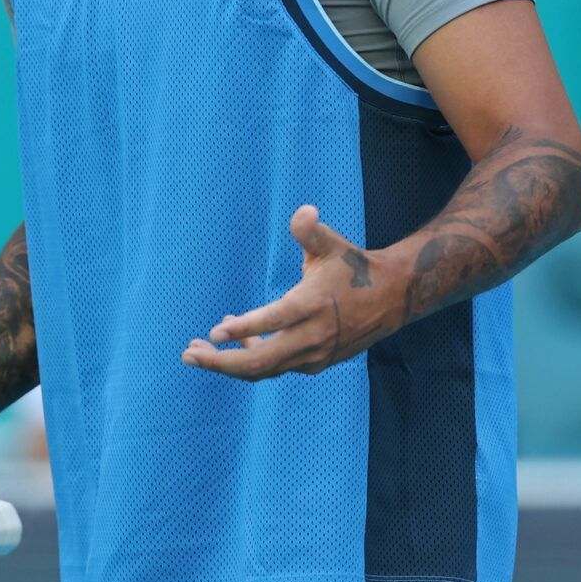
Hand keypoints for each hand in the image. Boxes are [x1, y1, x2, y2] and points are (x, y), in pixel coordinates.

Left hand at [180, 205, 394, 381]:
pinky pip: (276, 367)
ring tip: (199, 350)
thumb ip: (311, 230)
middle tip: (187, 353)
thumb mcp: (332, 244)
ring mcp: (314, 355)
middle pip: (261, 361)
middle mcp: (313, 336)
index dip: (244, 329)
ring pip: (265, 369)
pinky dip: (252, 359)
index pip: (274, 321)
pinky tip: (236, 341)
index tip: (214, 333)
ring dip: (230, 364)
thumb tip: (303, 212)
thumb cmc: (354, 266)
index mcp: (313, 304)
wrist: (393, 298)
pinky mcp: (315, 364)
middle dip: (220, 363)